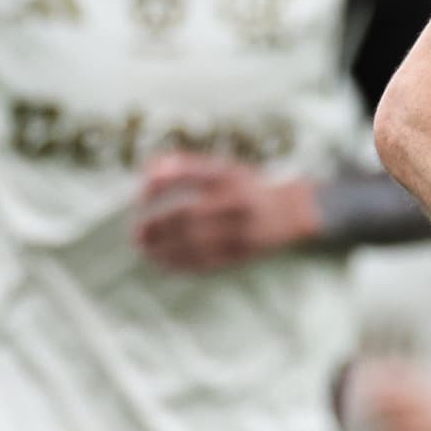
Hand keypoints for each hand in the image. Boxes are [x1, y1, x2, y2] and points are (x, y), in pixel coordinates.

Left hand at [133, 155, 318, 271]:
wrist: (291, 212)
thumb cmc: (245, 188)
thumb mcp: (223, 169)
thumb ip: (186, 166)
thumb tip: (148, 168)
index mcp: (231, 176)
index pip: (190, 174)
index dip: (161, 181)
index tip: (144, 187)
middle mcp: (237, 201)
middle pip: (188, 213)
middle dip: (157, 223)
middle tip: (138, 230)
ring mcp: (240, 229)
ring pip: (193, 242)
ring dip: (163, 248)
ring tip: (144, 248)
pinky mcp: (241, 253)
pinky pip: (204, 262)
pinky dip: (179, 264)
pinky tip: (163, 263)